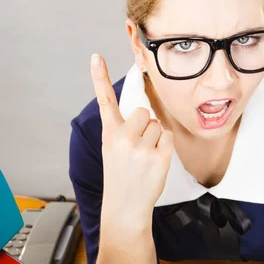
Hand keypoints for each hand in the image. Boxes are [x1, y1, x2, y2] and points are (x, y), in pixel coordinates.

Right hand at [90, 54, 173, 230]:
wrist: (125, 206)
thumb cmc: (121, 175)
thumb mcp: (113, 150)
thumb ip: (124, 130)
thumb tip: (146, 113)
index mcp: (109, 134)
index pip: (105, 101)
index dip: (99, 77)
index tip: (96, 56)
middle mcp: (123, 138)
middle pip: (144, 112)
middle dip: (145, 126)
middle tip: (138, 147)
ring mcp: (141, 148)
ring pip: (157, 124)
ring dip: (155, 138)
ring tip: (144, 157)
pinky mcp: (158, 157)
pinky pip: (168, 136)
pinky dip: (165, 146)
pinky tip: (154, 161)